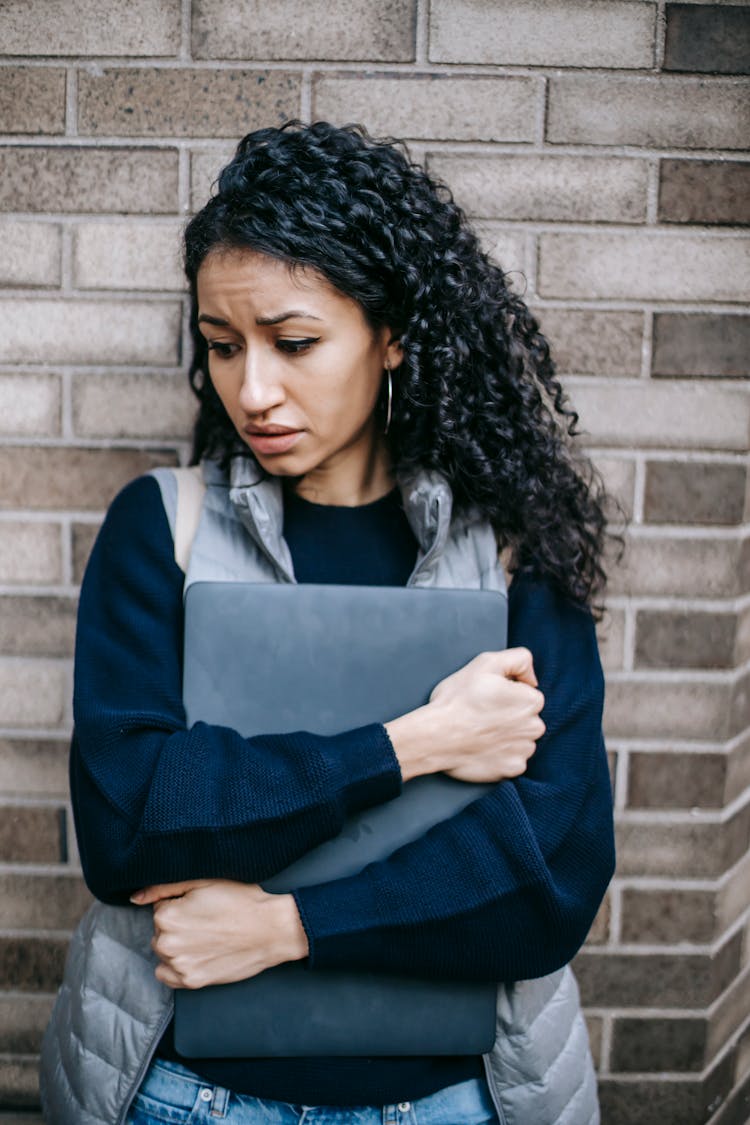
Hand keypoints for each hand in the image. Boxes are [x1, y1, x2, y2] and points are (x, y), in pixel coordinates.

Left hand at [130, 879, 308, 988]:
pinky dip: (177, 966)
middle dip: (178, 924)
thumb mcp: (203, 882)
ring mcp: (179, 966)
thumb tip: (135, 898)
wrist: (271, 928)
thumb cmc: (241, 900)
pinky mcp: (192, 982)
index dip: (181, 904)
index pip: (160, 908)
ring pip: (164, 951)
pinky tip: (199, 954)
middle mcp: (167, 944)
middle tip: (206, 920)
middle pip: (160, 931)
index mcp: (167, 916)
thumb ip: (164, 887)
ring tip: (207, 936)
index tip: (202, 905)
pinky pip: (166, 974)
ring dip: (178, 944)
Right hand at [385, 647, 544, 783]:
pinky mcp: (513, 769)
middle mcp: (534, 727)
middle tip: (482, 714)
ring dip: (506, 736)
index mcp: (531, 701)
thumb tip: (531, 679)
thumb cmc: (457, 700)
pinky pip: (513, 759)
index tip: (488, 698)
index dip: (506, 693)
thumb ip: (519, 659)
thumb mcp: (487, 662)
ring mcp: (524, 750)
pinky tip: (484, 747)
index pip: (526, 694)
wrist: (435, 736)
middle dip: (509, 715)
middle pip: (526, 718)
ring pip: (521, 739)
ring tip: (481, 731)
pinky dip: (501, 754)